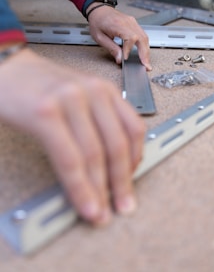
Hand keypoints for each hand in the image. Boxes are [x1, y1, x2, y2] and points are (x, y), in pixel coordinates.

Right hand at [0, 47, 145, 224]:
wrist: (7, 67)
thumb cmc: (40, 85)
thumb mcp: (80, 97)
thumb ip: (97, 122)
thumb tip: (112, 163)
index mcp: (104, 89)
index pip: (134, 129)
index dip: (135, 161)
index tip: (131, 183)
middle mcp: (92, 92)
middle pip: (117, 145)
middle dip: (122, 182)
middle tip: (122, 205)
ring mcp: (69, 101)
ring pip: (95, 155)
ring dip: (101, 190)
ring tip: (102, 211)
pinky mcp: (46, 114)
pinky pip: (70, 159)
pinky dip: (80, 187)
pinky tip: (84, 203)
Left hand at [87, 4, 151, 69]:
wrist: (99, 10)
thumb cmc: (98, 22)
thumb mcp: (100, 37)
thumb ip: (111, 48)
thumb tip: (120, 59)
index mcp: (118, 24)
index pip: (130, 38)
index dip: (129, 49)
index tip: (126, 58)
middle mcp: (128, 22)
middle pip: (142, 38)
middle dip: (144, 53)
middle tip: (145, 65)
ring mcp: (132, 22)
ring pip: (144, 37)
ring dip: (146, 50)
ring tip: (146, 62)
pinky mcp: (134, 24)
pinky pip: (142, 35)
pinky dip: (144, 45)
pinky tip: (143, 53)